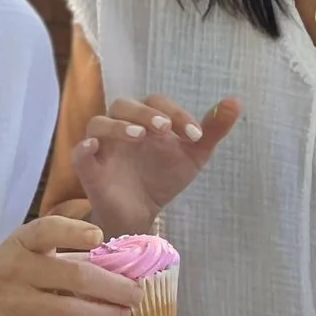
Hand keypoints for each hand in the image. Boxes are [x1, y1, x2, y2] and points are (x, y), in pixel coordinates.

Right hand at [0, 216, 140, 315]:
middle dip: (112, 285)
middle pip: (73, 274)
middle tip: (137, 291)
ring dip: (108, 314)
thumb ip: (59, 257)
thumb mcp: (17, 256)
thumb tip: (115, 260)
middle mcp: (17, 270)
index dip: (75, 232)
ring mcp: (18, 304)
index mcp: (20, 244)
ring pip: (71, 309)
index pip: (48, 229)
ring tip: (130, 315)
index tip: (98, 238)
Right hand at [71, 94, 240, 234]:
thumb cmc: (164, 177)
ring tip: (139, 137)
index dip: (177, 113)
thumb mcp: (193, 155)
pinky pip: (79, 151)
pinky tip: (94, 147)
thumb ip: (212, 129)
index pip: (157, 103)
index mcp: (146, 119)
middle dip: (145, 114)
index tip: (195, 135)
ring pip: (99, 122)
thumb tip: (235, 102)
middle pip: (124, 105)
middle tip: (164, 128)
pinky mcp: (88, 167)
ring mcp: (103, 145)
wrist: (142, 213)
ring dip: (118, 126)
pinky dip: (84, 147)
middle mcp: (122, 126)